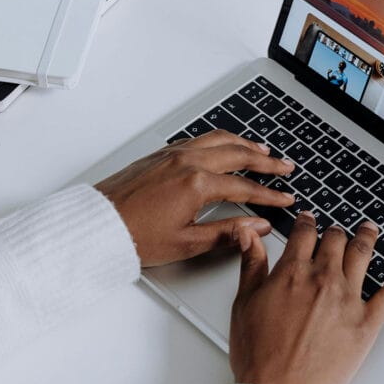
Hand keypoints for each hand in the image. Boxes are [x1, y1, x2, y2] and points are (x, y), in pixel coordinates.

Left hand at [95, 130, 294, 266]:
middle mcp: (187, 162)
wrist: (98, 224)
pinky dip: (220, 140)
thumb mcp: (186, 244)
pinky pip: (199, 139)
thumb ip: (227, 232)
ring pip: (219, 139)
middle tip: (285, 168)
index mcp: (196, 185)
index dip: (269, 195)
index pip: (244, 187)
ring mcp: (173, 154)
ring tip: (263, 150)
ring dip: (245, 144)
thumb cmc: (134, 236)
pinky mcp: (161, 154)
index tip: (285, 199)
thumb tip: (256, 227)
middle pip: (238, 155)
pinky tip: (225, 145)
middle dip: (266, 161)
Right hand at [229, 213, 383, 383]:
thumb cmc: (259, 355)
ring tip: (370, 230)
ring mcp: (348, 300)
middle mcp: (323, 280)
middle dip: (336, 232)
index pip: (305, 234)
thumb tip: (248, 234)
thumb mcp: (244, 303)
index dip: (307, 223)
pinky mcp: (367, 324)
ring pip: (363, 256)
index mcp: (292, 272)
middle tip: (338, 231)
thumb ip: (251, 264)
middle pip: (336, 241)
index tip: (309, 220)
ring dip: (367, 238)